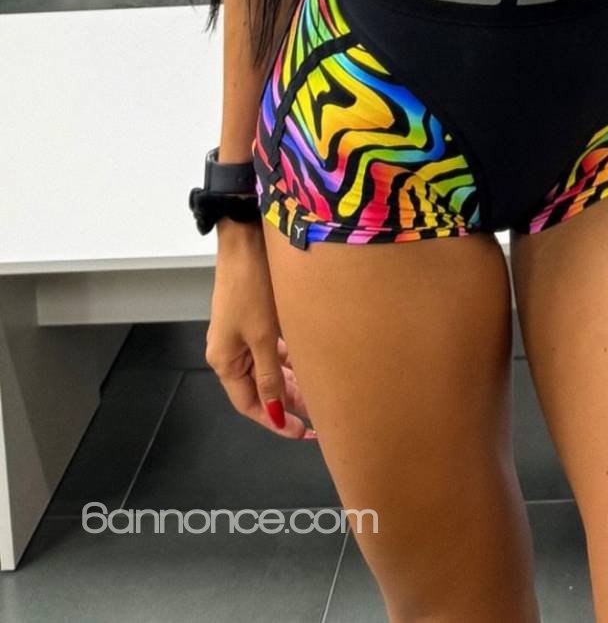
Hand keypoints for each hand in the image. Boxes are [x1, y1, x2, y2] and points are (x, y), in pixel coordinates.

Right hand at [207, 222, 317, 440]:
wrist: (245, 238)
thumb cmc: (252, 285)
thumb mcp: (263, 336)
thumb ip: (270, 377)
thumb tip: (275, 412)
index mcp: (224, 361)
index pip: (250, 405)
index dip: (275, 421)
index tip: (302, 431)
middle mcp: (229, 350)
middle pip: (259, 387)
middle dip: (287, 400)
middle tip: (318, 411)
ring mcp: (240, 333)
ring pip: (267, 368)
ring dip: (290, 378)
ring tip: (318, 387)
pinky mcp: (252, 316)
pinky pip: (270, 348)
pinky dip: (288, 357)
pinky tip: (307, 358)